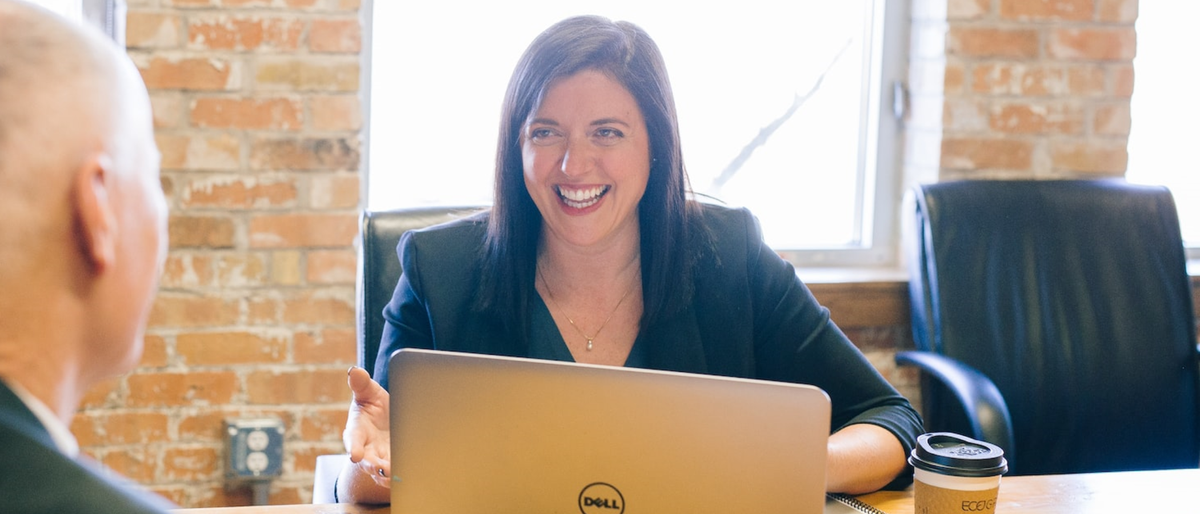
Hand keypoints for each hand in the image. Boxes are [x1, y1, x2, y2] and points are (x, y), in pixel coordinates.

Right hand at [343, 366, 391, 488]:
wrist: (387, 422)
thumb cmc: (373, 406)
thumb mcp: (368, 393)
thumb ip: (361, 384)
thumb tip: (354, 370)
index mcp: (356, 431)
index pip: (353, 440)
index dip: (354, 447)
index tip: (355, 455)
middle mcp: (366, 449)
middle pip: (367, 462)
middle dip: (374, 466)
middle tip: (382, 468)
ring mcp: (380, 460)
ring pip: (382, 473)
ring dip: (389, 474)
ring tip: (399, 472)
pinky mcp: (394, 465)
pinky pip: (396, 475)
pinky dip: (402, 476)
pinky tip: (413, 473)